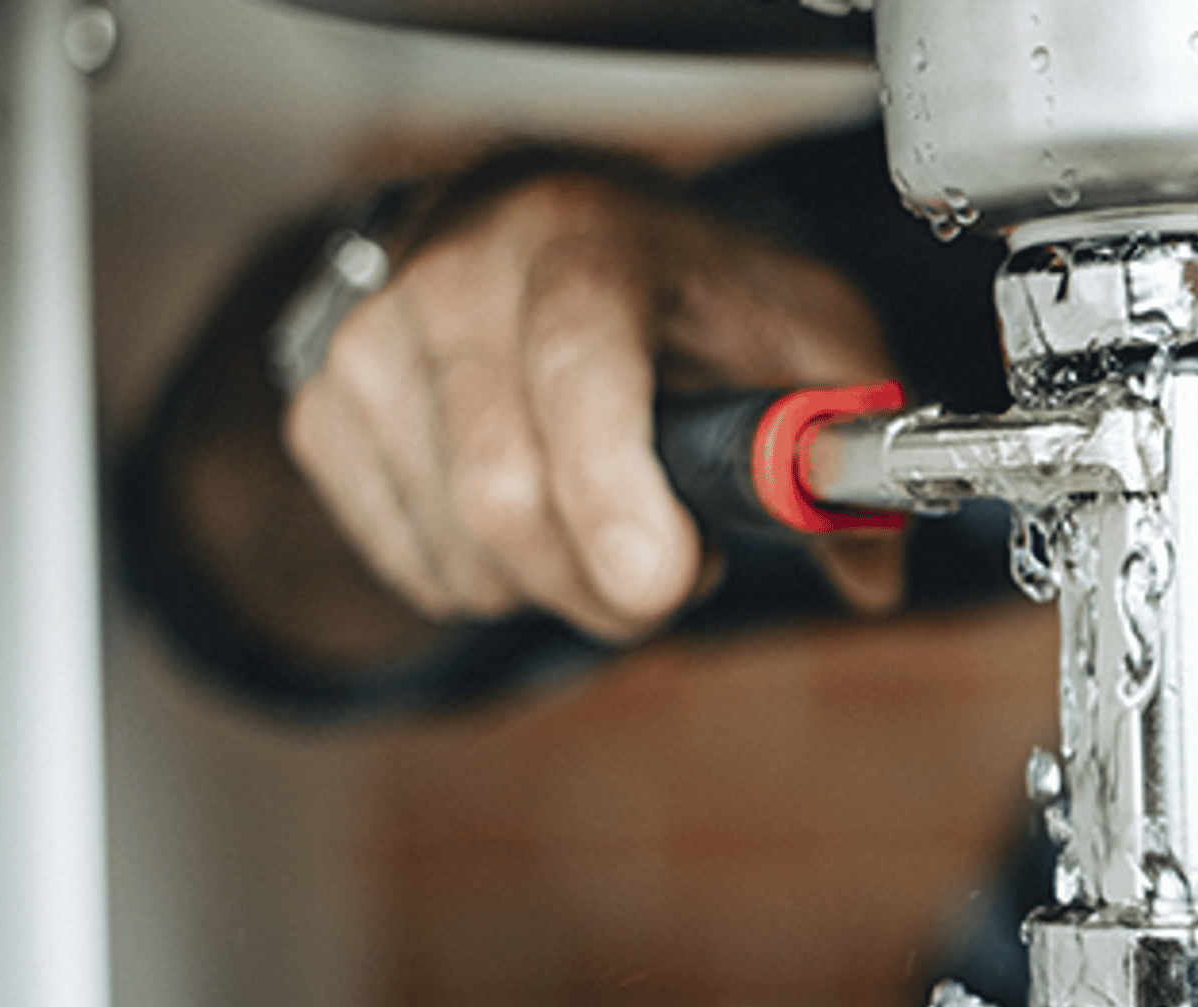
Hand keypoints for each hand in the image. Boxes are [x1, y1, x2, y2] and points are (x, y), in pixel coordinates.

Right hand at [285, 164, 907, 642]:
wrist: (546, 230)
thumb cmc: (681, 289)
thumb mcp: (800, 333)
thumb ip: (847, 445)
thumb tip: (872, 572)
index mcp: (583, 240)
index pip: (578, 370)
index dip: (611, 494)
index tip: (659, 581)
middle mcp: (456, 275)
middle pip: (505, 497)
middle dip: (606, 584)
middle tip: (669, 569)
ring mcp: (374, 342)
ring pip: (462, 552)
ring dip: (554, 587)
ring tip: (601, 518)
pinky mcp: (326, 407)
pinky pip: (415, 567)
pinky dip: (489, 582)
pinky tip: (528, 517)